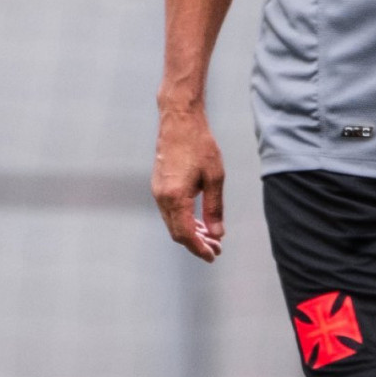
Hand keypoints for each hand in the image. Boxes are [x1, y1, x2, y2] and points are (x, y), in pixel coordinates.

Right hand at [152, 105, 225, 260]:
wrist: (179, 121)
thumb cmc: (199, 145)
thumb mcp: (214, 178)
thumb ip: (214, 208)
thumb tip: (217, 233)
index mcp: (176, 197)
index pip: (186, 234)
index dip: (199, 248)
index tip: (213, 256)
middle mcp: (162, 197)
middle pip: (177, 232)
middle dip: (196, 244)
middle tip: (216, 249)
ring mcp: (158, 191)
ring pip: (172, 223)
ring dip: (190, 233)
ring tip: (211, 237)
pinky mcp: (159, 185)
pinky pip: (169, 211)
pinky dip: (183, 220)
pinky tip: (198, 221)